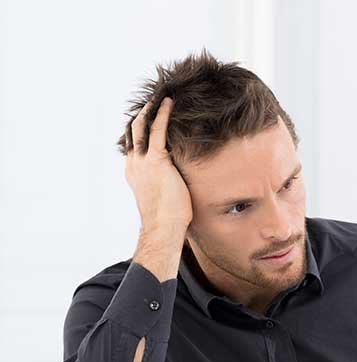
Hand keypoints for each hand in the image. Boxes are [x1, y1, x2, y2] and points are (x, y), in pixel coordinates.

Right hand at [125, 97, 192, 231]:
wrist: (163, 227)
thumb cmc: (168, 219)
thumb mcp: (163, 195)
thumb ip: (167, 183)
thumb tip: (181, 183)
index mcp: (134, 172)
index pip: (132, 145)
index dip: (137, 130)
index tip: (146, 118)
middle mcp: (134, 164)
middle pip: (133, 132)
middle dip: (141, 115)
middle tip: (151, 100)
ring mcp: (143, 162)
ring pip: (141, 127)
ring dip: (150, 110)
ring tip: (160, 97)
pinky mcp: (156, 160)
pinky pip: (158, 131)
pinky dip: (162, 114)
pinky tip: (169, 103)